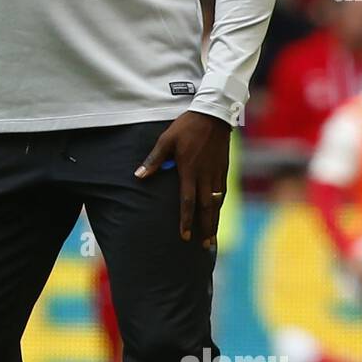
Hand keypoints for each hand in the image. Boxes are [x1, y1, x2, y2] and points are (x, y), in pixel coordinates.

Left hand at [134, 111, 230, 246]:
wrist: (213, 115)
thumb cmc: (186, 127)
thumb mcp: (166, 140)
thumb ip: (154, 160)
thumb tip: (138, 176)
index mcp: (189, 170)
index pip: (187, 201)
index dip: (186, 220)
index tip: (184, 236)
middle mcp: (204, 175)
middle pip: (206, 208)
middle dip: (205, 228)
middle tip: (205, 247)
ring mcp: (216, 173)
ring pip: (216, 203)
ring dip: (214, 221)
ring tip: (212, 238)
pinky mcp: (223, 169)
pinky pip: (221, 192)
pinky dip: (219, 206)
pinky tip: (216, 214)